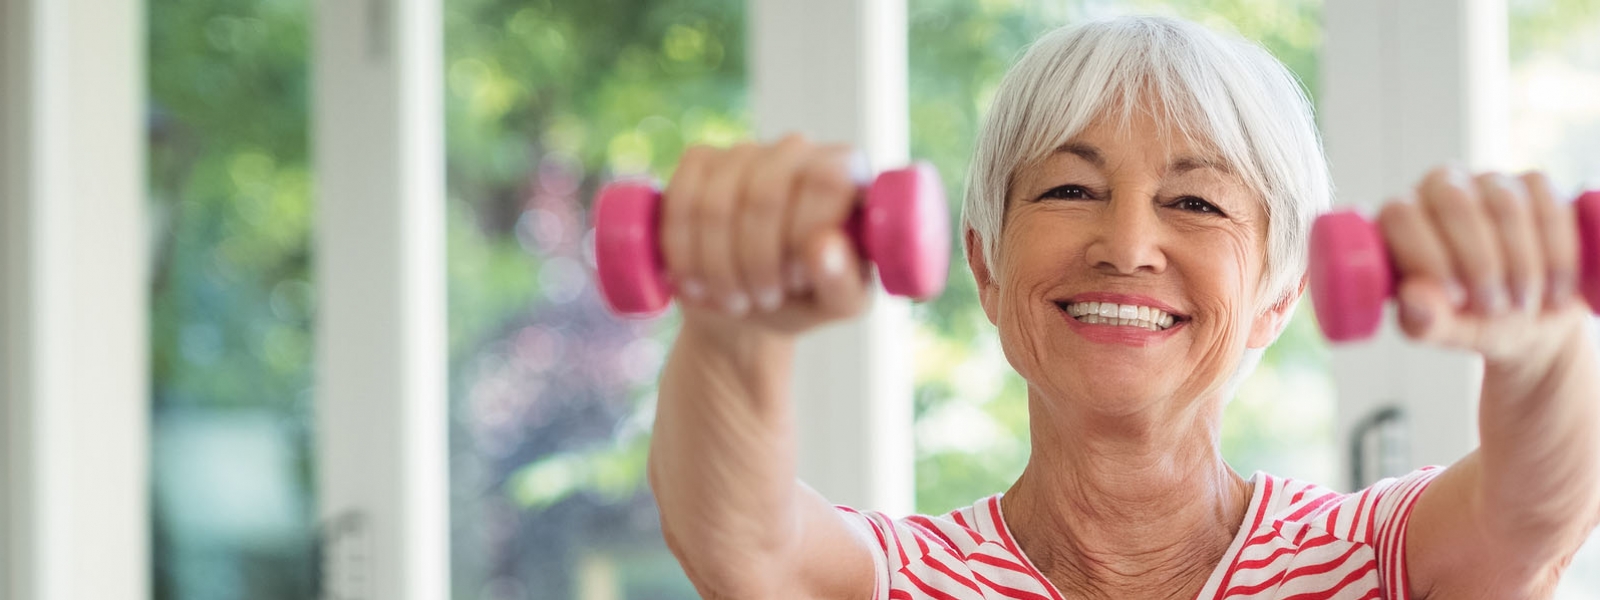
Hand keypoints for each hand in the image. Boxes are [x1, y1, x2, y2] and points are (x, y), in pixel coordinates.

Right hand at [662, 134, 873, 342]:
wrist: (747, 305)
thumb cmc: (804, 298)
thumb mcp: (837, 304)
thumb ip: (842, 281)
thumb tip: (823, 245)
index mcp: (846, 171)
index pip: (826, 180)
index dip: (802, 236)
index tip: (794, 279)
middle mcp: (798, 150)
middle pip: (766, 194)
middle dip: (756, 261)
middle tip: (763, 300)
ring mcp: (745, 151)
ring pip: (716, 203)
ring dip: (718, 265)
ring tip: (734, 298)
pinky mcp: (699, 161)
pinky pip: (681, 198)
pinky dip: (683, 249)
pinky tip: (696, 278)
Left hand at [1377, 166, 1589, 366]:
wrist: (1535, 318)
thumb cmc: (1475, 319)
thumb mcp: (1448, 330)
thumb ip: (1425, 320)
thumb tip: (1414, 298)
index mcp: (1402, 217)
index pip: (1401, 215)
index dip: (1427, 257)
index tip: (1454, 298)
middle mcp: (1441, 187)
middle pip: (1455, 204)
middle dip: (1480, 264)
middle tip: (1494, 308)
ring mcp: (1490, 181)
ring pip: (1506, 206)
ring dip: (1520, 265)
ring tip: (1521, 305)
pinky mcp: (1536, 184)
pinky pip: (1550, 209)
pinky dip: (1557, 257)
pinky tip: (1554, 290)